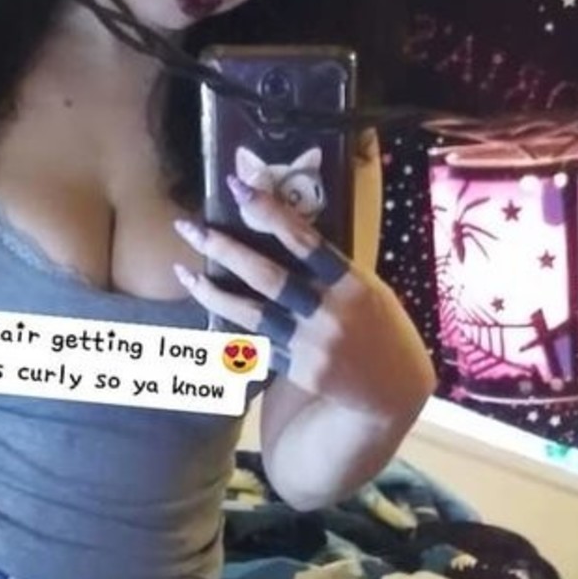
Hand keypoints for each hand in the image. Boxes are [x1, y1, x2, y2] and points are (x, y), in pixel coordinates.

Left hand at [173, 174, 415, 417]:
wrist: (393, 390)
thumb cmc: (381, 328)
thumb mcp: (368, 289)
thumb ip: (330, 268)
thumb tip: (281, 231)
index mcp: (353, 284)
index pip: (304, 240)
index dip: (269, 212)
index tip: (237, 188)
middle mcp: (330, 314)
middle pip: (267, 276)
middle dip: (224, 249)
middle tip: (190, 227)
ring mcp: (312, 346)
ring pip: (251, 314)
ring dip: (212, 291)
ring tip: (184, 271)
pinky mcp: (299, 371)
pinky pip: (257, 343)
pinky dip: (231, 325)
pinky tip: (209, 308)